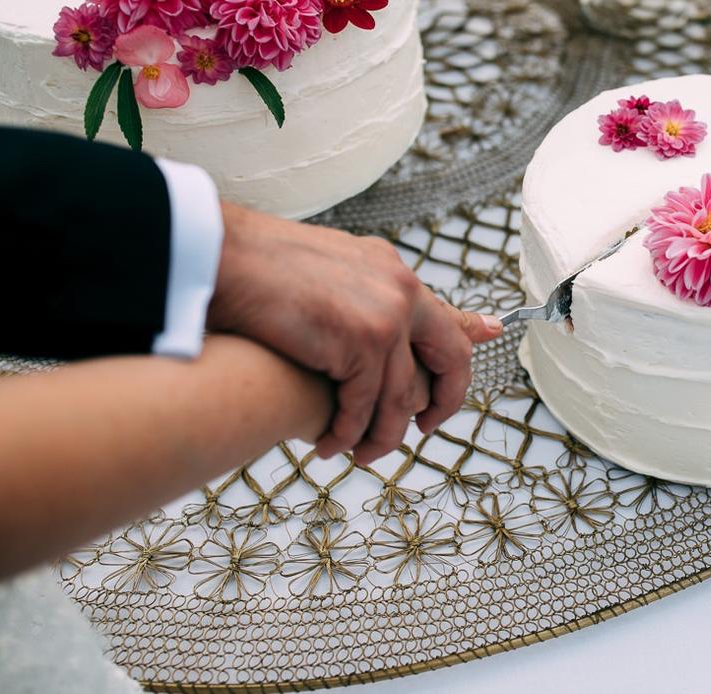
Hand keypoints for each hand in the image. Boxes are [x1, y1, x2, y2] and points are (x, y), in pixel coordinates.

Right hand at [207, 202, 502, 463]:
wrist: (218, 257)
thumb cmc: (255, 270)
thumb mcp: (326, 274)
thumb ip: (360, 298)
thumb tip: (379, 318)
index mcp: (392, 272)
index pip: (443, 312)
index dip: (469, 335)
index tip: (492, 336)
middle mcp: (401, 291)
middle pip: (449, 360)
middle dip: (442, 403)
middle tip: (424, 430)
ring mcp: (387, 316)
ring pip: (401, 399)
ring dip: (379, 435)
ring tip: (358, 454)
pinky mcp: (362, 342)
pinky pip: (365, 406)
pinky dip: (346, 433)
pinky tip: (328, 445)